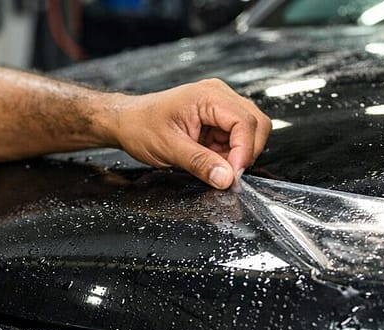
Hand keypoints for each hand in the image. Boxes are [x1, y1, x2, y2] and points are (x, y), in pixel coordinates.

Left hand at [112, 79, 270, 188]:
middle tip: (227, 175)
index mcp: (208, 96)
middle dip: (246, 153)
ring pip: (250, 132)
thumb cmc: (141, 127)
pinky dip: (229, 154)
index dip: (244, 151)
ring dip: (237, 154)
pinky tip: (210, 158)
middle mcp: (219, 96)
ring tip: (213, 164)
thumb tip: (226, 178)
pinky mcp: (217, 119)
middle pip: (256, 124)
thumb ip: (200, 163)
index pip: (245, 122)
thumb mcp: (169, 148)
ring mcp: (220, 106)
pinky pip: (236, 138)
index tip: (233, 175)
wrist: (127, 122)